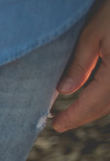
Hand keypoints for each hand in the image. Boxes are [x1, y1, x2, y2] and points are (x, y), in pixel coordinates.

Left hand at [53, 0, 109, 132]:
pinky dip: (104, 96)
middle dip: (83, 115)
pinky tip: (91, 95)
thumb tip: (65, 91)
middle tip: (61, 123)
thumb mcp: (92, 35)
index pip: (93, 103)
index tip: (56, 125)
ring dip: (94, 107)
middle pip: (106, 106)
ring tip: (73, 112)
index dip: (74, 117)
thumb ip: (79, 65)